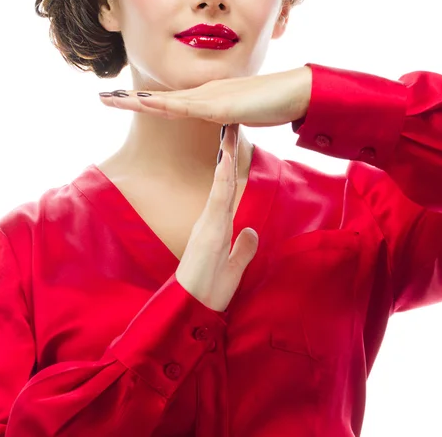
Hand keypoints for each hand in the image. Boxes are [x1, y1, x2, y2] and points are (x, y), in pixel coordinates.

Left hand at [98, 66, 311, 127]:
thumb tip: (226, 128)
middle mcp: (204, 94)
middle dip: (130, 99)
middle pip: (161, 99)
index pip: (171, 101)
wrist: (295, 91)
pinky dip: (165, 107)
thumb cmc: (274, 103)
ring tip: (110, 99)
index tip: (124, 101)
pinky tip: (147, 105)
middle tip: (102, 98)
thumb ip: (232, 119)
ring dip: (137, 102)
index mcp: (208, 98)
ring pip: (167, 101)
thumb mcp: (246, 113)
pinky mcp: (221, 106)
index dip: (146, 101)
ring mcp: (211, 98)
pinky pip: (188, 108)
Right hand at [175, 124, 257, 311]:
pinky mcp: (207, 233)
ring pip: (220, 185)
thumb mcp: (233, 269)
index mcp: (217, 228)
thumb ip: (242, 250)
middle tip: (232, 127)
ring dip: (225, 158)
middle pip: (223, 182)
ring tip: (230, 133)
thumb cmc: (208, 293)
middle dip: (227, 154)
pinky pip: (217, 200)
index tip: (235, 148)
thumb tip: (251, 232)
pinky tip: (225, 161)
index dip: (232, 170)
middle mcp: (211, 222)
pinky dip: (222, 179)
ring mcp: (208, 225)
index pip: (227, 192)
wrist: (191, 313)